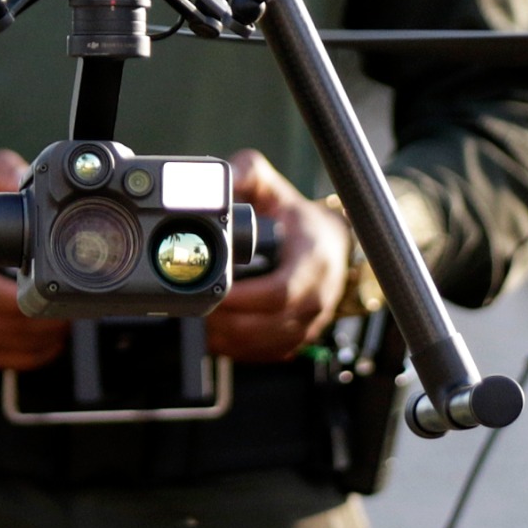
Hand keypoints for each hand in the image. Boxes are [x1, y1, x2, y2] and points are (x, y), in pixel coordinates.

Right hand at [0, 150, 69, 371]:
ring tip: (63, 325)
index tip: (56, 291)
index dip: (28, 299)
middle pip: (0, 326)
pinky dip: (22, 356)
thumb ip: (2, 175)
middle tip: (70, 309)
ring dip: (37, 342)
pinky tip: (44, 344)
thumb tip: (35, 184)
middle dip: (41, 323)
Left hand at [209, 150, 349, 362]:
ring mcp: (309, 324)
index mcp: (314, 262)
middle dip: (226, 319)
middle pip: (266, 325)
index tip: (214, 289)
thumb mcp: (276, 189)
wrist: (332, 246)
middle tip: (195, 305)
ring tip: (200, 318)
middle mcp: (317, 298)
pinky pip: (264, 355)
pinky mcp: (297, 341)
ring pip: (262, 345)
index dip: (243, 297)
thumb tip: (223, 178)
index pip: (280, 292)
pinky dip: (237, 348)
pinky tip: (216, 333)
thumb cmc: (302, 221)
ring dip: (227, 337)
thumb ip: (250, 173)